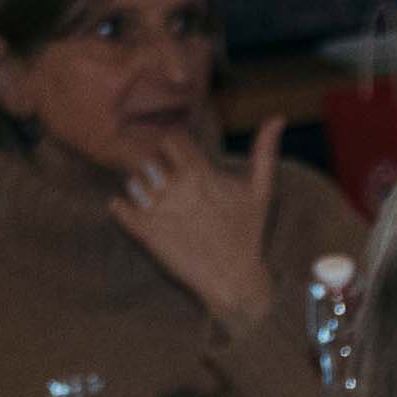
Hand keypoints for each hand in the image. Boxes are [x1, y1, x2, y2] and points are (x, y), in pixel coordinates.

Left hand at [115, 120, 292, 331]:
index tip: (179, 160)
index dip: (172, 146)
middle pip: (147, 156)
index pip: (171, 138)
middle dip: (154, 165)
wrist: (233, 280)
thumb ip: (264, 152)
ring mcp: (159, 211)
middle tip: (164, 180)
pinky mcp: (146, 232)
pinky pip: (119, 207)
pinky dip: (122, 207)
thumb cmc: (247, 234)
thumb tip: (277, 117)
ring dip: (140, 186)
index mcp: (201, 174)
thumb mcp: (260, 192)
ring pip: (132, 180)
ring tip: (156, 201)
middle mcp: (176, 188)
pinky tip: (139, 212)